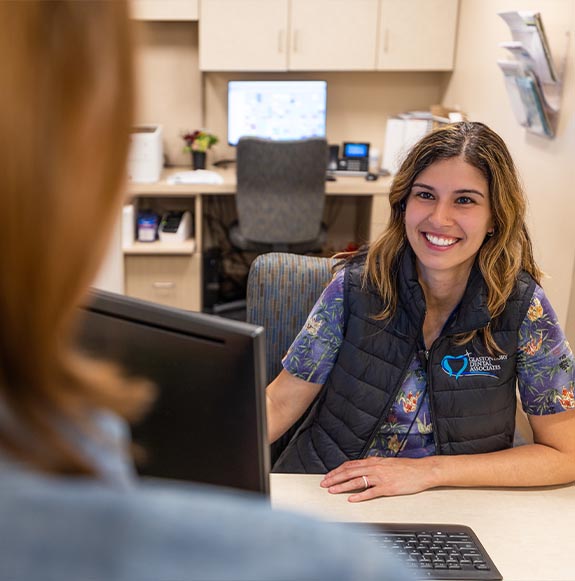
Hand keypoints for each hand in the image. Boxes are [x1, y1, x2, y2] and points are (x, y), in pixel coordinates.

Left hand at [320, 456, 434, 501]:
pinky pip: (371, 492)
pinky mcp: (388, 488)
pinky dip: (360, 496)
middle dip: (335, 478)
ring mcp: (381, 478)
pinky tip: (351, 499)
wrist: (422, 470)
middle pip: (349, 472)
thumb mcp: (386, 462)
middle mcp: (374, 468)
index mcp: (373, 461)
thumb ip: (373, 465)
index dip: (337, 470)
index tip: (328, 476)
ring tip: (332, 490)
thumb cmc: (406, 468)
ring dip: (342, 486)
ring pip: (357, 481)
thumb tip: (361, 467)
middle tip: (324, 484)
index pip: (350, 465)